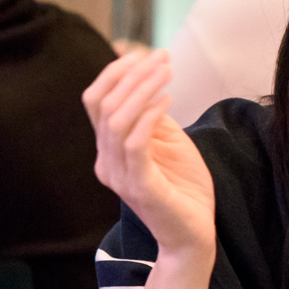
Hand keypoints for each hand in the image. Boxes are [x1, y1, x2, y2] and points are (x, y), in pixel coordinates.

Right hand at [82, 50, 215, 255]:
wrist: (193, 235)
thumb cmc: (183, 189)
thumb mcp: (167, 142)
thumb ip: (152, 117)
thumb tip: (148, 81)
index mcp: (107, 151)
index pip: (96, 102)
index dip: (114, 73)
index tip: (142, 53)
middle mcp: (105, 162)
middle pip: (104, 106)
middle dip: (132, 74)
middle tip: (161, 56)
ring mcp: (119, 176)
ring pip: (116, 120)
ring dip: (142, 89)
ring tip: (167, 72)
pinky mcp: (139, 187)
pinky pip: (134, 143)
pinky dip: (149, 115)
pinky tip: (167, 99)